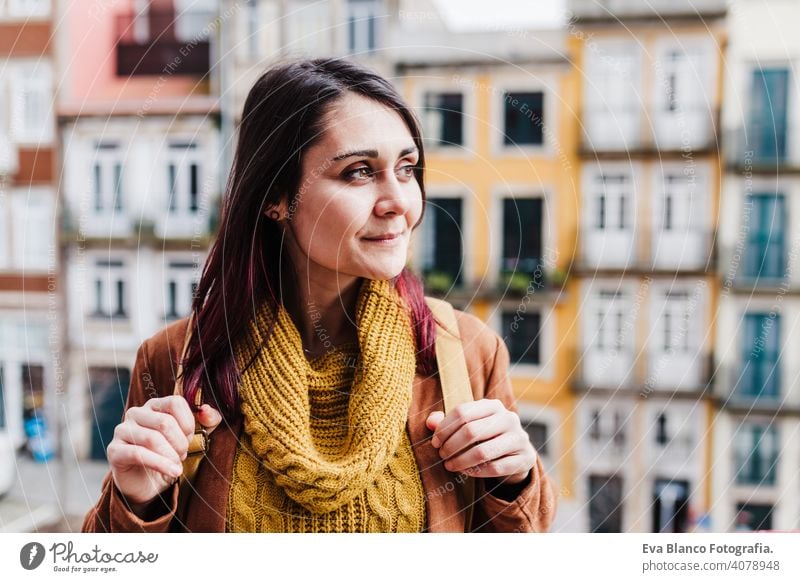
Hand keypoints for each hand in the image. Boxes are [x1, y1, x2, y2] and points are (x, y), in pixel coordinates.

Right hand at [107, 395, 222, 505]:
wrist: (149, 483)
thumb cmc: (171, 455)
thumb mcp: (195, 438)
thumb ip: (208, 421)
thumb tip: (207, 410)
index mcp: (155, 405)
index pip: (175, 402)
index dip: (187, 423)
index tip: (189, 439)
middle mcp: (136, 413)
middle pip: (164, 422)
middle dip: (179, 443)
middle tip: (182, 456)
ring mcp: (122, 430)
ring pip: (152, 438)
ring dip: (170, 455)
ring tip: (176, 465)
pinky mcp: (114, 450)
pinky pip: (138, 454)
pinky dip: (160, 464)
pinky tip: (172, 472)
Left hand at [426, 399, 535, 484]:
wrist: (516, 455)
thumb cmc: (486, 437)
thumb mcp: (469, 425)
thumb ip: (447, 422)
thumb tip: (430, 422)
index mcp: (493, 405)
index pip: (462, 412)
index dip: (444, 428)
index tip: (435, 442)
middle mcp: (509, 418)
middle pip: (471, 431)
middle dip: (451, 446)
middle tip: (442, 455)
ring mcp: (519, 438)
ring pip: (483, 451)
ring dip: (461, 461)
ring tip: (449, 465)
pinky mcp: (525, 459)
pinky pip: (495, 468)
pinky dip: (476, 471)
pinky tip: (465, 472)